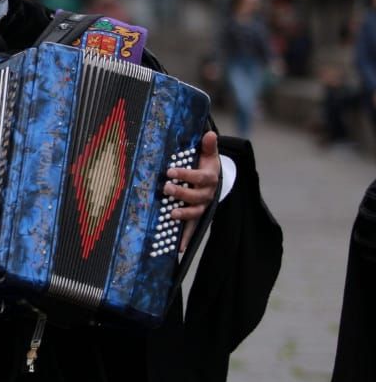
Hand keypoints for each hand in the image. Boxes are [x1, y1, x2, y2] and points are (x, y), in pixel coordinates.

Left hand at [166, 130, 220, 252]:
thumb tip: (209, 134)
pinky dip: (185, 238)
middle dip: (181, 193)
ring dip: (183, 215)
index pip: (199, 177)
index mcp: (209, 178)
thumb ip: (209, 145)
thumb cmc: (207, 165)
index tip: (170, 171)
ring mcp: (201, 207)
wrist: (216, 181)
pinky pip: (192, 229)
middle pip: (196, 196)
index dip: (186, 175)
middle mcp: (207, 195)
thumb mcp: (209, 154)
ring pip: (194, 212)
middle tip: (166, 188)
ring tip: (170, 213)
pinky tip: (177, 247)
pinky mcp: (196, 217)